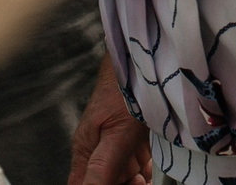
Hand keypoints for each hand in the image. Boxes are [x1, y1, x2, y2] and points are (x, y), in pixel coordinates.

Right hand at [69, 59, 151, 184]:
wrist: (145, 62)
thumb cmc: (124, 93)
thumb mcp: (115, 137)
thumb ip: (101, 169)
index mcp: (86, 151)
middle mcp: (98, 149)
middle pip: (105, 182)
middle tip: (138, 183)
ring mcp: (116, 142)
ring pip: (122, 175)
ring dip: (134, 182)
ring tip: (144, 179)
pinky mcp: (133, 137)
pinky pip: (135, 163)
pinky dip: (143, 173)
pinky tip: (149, 174)